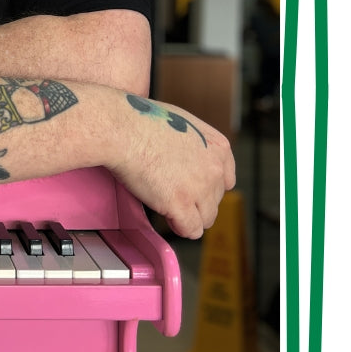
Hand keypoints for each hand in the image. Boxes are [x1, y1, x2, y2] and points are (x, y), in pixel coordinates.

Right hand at [108, 94, 235, 238]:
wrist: (124, 130)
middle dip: (195, 201)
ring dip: (189, 217)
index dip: (206, 186)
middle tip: (172, 194)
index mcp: (218, 147)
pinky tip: (170, 219)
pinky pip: (191, 230)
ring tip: (169, 208)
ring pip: (206, 218)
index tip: (190, 187)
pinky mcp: (181, 204)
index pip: (226, 180)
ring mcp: (200, 188)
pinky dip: (181, 228)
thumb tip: (186, 155)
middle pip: (215, 200)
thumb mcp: (182, 122)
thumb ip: (194, 142)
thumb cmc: (142, 121)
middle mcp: (214, 168)